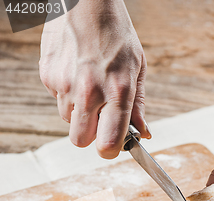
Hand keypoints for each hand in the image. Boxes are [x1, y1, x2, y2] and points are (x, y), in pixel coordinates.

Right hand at [39, 0, 150, 158]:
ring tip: (88, 85)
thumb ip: (138, 106)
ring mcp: (65, 84)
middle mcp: (90, 91)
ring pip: (67, 121)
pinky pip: (56, 99)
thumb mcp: (137, 68)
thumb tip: (143, 134)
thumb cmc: (116, 33)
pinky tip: (75, 72)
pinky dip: (66, 93)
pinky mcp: (48, 75)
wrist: (85, 0)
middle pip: (81, 141)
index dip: (110, 150)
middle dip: (90, 135)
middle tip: (98, 119)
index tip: (112, 146)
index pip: (108, 143)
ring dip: (78, 112)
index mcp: (118, 90)